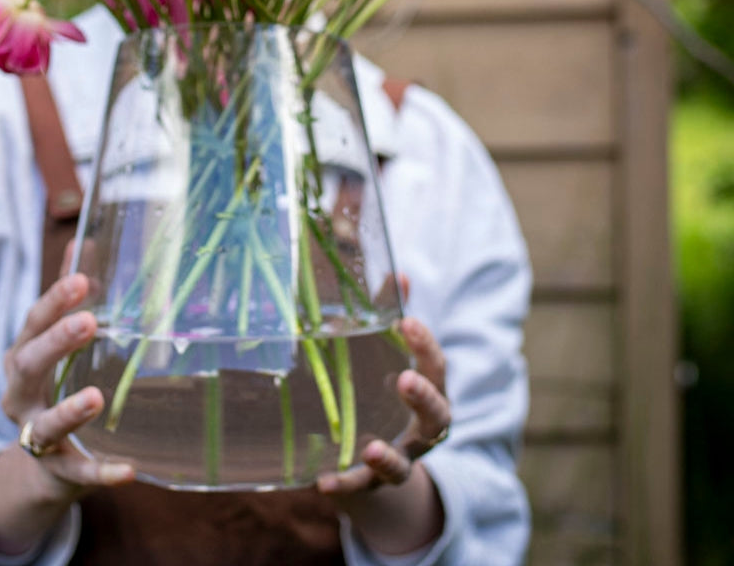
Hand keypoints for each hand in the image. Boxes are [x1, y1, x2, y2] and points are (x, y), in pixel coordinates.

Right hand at [0, 271, 133, 555]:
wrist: (42, 461)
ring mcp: (35, 435)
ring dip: (69, 410)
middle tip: (89, 322)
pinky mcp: (58, 470)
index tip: (81, 279)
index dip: (55, 301)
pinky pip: (78, 473)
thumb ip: (68, 295)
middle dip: (56, 342)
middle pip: (29, 365)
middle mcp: (20, 395)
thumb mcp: (55, 339)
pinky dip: (101, 473)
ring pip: (45, 425)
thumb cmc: (54, 382)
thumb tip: (86, 240)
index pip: (33, 322)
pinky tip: (128, 470)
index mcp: (23, 355)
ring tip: (96, 396)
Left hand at [316, 315, 449, 555]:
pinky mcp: (370, 485)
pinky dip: (345, 485)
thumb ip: (392, 316)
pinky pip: (360, 489)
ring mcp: (399, 460)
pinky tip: (323, 481)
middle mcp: (420, 431)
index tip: (407, 322)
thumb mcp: (390, 356)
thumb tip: (398, 271)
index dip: (426, 346)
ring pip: (402, 465)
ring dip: (388, 456)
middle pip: (436, 418)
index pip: (437, 369)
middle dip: (423, 398)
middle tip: (404, 379)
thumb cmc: (383, 393)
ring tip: (370, 447)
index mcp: (427, 393)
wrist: (373, 465)